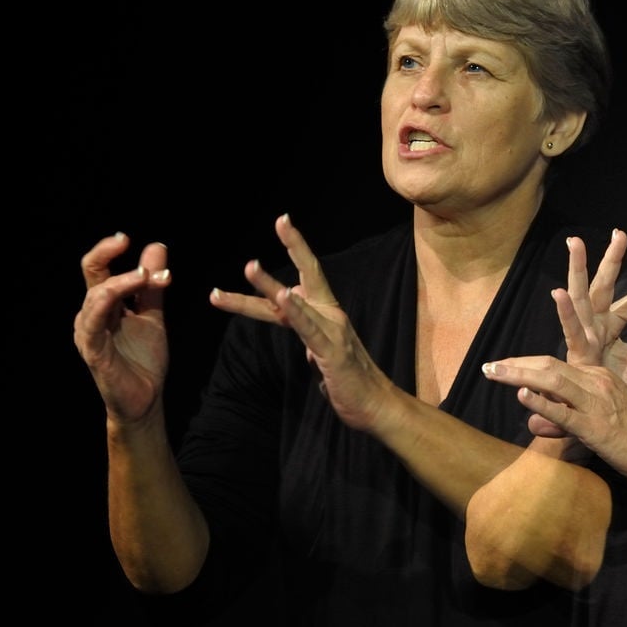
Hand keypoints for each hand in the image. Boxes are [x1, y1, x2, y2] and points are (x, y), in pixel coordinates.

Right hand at [73, 233, 171, 423]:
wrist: (146, 398)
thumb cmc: (143, 358)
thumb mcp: (153, 314)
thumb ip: (152, 285)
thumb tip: (156, 246)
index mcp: (104, 304)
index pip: (98, 268)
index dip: (108, 250)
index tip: (128, 239)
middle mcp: (91, 315)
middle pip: (92, 275)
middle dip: (110, 257)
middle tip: (133, 248)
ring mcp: (89, 333)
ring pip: (96, 296)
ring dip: (122, 282)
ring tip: (146, 276)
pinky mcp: (93, 352)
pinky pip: (93, 324)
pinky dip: (106, 305)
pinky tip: (119, 294)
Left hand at [209, 214, 392, 432]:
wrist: (377, 407)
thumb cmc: (350, 383)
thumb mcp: (321, 353)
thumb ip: (308, 335)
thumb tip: (297, 322)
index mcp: (326, 316)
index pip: (305, 279)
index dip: (294, 251)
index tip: (282, 223)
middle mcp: (331, 316)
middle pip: (309, 275)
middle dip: (295, 245)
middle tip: (281, 219)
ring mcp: (333, 332)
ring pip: (297, 303)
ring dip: (270, 285)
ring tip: (249, 266)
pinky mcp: (332, 352)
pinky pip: (309, 329)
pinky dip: (296, 311)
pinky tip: (283, 297)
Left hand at [482, 357, 626, 484]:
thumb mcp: (597, 421)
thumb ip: (565, 419)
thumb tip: (533, 422)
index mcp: (598, 377)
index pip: (555, 363)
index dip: (525, 363)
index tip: (502, 365)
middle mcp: (596, 382)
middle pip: (549, 365)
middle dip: (515, 364)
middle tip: (488, 366)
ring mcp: (596, 402)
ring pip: (553, 380)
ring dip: (519, 375)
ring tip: (493, 372)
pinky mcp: (597, 426)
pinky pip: (565, 412)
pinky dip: (542, 402)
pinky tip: (522, 396)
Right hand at [559, 230, 626, 388]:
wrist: (605, 415)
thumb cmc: (618, 387)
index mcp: (614, 323)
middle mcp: (598, 322)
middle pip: (604, 284)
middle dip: (610, 259)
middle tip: (619, 233)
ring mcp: (586, 334)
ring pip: (582, 295)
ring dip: (578, 268)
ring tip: (575, 242)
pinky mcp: (577, 352)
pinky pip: (571, 329)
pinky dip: (564, 312)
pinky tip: (558, 293)